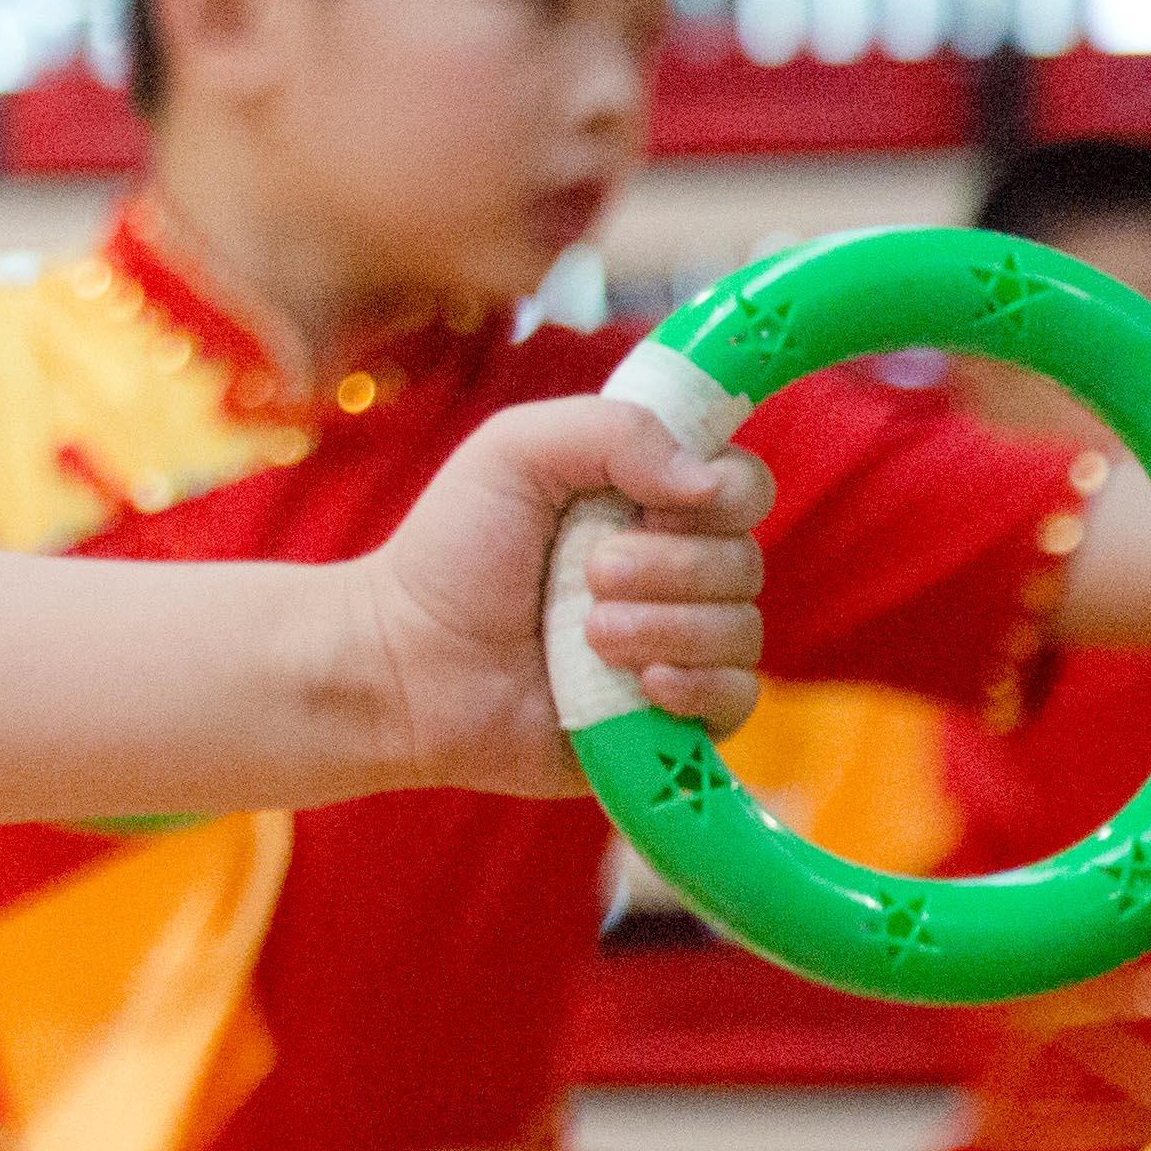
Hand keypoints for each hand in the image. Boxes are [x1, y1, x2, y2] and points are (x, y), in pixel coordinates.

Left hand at [345, 397, 769, 801]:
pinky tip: (640, 682)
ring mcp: (676, 648)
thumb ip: (615, 431)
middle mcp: (677, 575)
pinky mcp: (668, 719)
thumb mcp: (516, 452)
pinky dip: (697, 688)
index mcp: (653, 506)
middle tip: (590, 576)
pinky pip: (736, 702)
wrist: (406, 661)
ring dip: (665, 627)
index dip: (724, 493)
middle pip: (745, 561)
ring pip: (740, 632)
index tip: (657, 505)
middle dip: (669, 567)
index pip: (744, 488)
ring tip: (586, 636)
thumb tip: (710, 482)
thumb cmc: (453, 552)